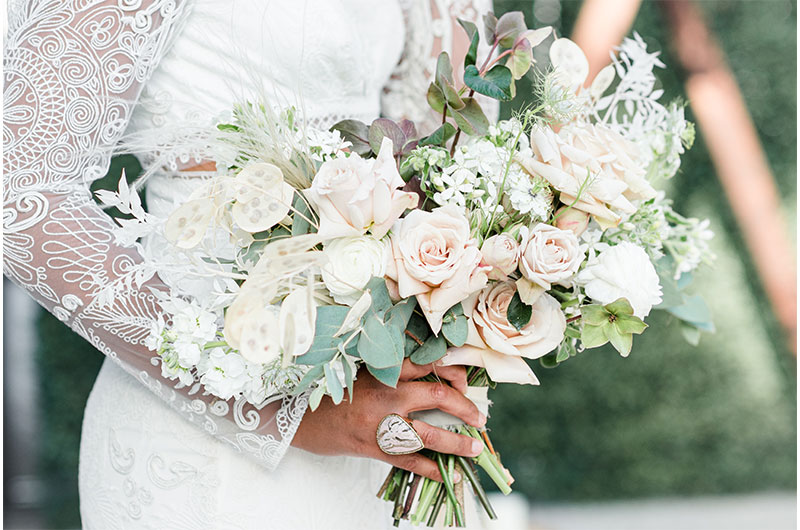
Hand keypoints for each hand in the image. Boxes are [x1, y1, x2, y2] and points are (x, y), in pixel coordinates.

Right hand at [292, 359, 485, 481]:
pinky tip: (446, 474)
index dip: (454, 372)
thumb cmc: (337, 394)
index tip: (465, 382)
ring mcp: (381, 423)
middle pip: (437, 396)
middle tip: (479, 416)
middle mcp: (386, 395)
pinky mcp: (374, 448)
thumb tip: (437, 379)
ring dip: (456, 442)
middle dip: (464, 407)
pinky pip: (409, 461)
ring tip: (473, 448)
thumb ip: (395, 373)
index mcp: (385, 371)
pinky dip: (431, 469)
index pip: (429, 364)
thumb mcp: (364, 374)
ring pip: (429, 433)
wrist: (301, 418)